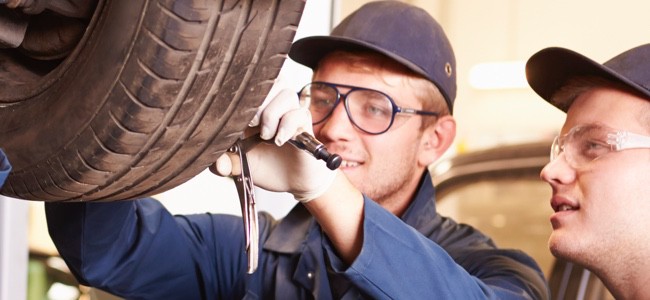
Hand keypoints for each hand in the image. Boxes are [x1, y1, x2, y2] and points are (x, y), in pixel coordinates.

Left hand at [212, 89, 336, 202]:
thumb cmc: (268, 168)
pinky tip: (280, 141)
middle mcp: (275, 107)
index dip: (244, 90)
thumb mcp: (240, 166)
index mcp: (255, 109)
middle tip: (251, 124)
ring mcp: (291, 114)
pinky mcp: (305, 125)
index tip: (237, 114)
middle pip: (272, 79)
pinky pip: (300, 113)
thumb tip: (219, 165)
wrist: (293, 183)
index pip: (252, 83)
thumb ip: (225, 163)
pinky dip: (287, 126)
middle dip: (259, 100)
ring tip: (266, 136)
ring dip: (273, 114)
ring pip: (287, 94)